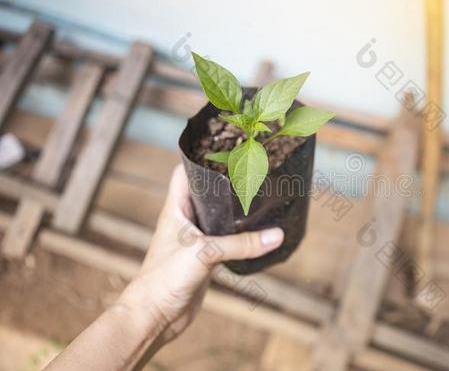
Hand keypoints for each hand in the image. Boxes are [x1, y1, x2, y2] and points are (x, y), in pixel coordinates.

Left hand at [117, 164, 283, 344]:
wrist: (154, 317)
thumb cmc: (165, 278)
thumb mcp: (205, 253)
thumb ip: (241, 243)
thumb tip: (277, 235)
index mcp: (176, 208)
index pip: (185, 172)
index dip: (201, 157)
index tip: (226, 147)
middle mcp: (185, 220)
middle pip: (206, 192)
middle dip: (226, 181)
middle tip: (252, 169)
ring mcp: (195, 240)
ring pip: (218, 217)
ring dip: (235, 210)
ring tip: (260, 195)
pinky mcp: (205, 259)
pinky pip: (226, 240)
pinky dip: (240, 235)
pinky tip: (257, 232)